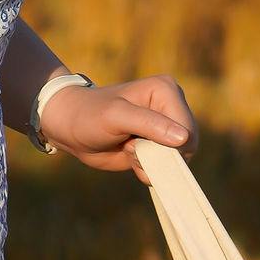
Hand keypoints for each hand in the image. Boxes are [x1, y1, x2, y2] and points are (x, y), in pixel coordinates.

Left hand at [39, 73, 195, 171]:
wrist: (71, 128)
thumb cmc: (90, 115)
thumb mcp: (116, 117)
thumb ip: (149, 125)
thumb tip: (184, 138)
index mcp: (167, 91)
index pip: (187, 132)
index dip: (166, 148)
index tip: (134, 143)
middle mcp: (173, 107)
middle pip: (187, 148)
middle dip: (157, 156)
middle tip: (129, 146)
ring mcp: (167, 127)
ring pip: (177, 161)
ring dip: (150, 163)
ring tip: (128, 148)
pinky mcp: (159, 143)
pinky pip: (166, 166)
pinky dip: (147, 168)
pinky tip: (130, 155)